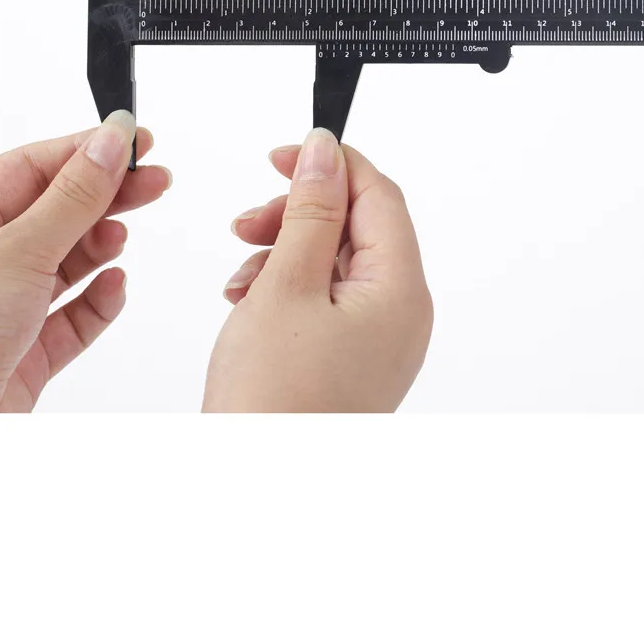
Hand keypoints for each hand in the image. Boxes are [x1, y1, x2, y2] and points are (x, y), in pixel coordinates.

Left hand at [0, 112, 171, 411]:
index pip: (35, 166)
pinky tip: (113, 288)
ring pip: (68, 262)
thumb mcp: (20, 251)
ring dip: (101, 248)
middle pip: (58, 211)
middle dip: (109, 196)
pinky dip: (99, 301)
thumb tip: (111, 141)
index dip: (89, 149)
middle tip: (156, 181)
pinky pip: (74, 316)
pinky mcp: (26, 350)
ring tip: (120, 239)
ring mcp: (6, 306)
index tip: (136, 138)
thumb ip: (75, 197)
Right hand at [203, 129, 432, 411]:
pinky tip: (247, 297)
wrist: (259, 491)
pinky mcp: (353, 356)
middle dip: (300, 213)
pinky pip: (327, 297)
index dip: (334, 165)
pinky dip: (287, 285)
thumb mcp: (286, 286)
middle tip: (249, 219)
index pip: (380, 196)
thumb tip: (325, 152)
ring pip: (337, 261)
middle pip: (358, 227)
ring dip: (286, 249)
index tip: (285, 154)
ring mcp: (380, 338)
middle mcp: (402, 313)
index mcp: (401, 290)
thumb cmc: (274, 403)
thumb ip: (310, 211)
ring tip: (241, 270)